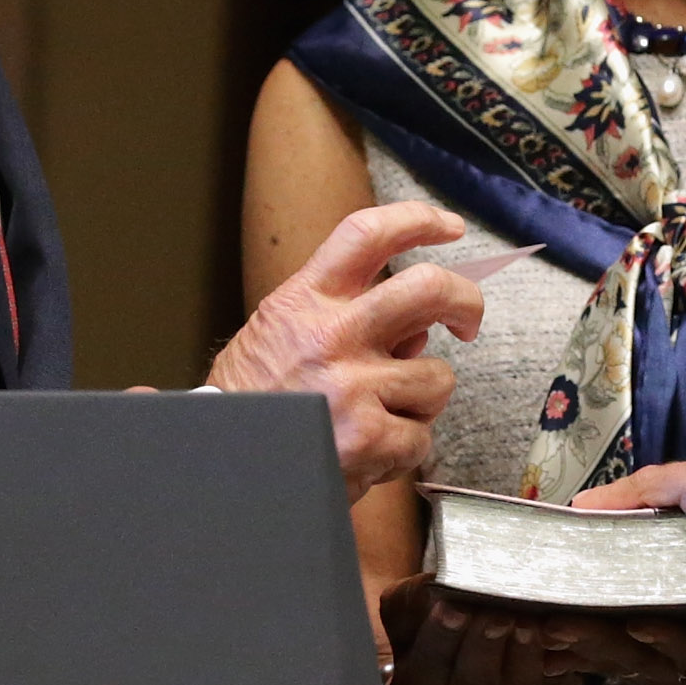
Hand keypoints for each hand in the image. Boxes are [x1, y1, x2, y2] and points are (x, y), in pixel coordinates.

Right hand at [209, 201, 479, 498]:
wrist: (217, 463)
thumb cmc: (254, 399)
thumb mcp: (282, 334)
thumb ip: (348, 317)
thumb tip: (421, 325)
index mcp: (306, 300)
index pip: (367, 234)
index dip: (417, 221)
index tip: (449, 226)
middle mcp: (332, 334)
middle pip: (430, 289)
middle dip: (466, 301)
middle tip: (467, 321)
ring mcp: (353, 386)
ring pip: (437, 377)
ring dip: (421, 401)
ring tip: (380, 416)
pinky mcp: (368, 437)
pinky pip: (421, 437)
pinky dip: (403, 451)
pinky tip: (368, 453)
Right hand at [378, 579, 581, 684]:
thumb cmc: (426, 652)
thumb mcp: (403, 631)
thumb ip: (411, 609)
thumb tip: (439, 586)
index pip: (425, 671)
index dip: (440, 640)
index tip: (452, 609)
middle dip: (486, 648)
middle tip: (496, 616)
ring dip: (525, 654)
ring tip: (528, 623)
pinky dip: (560, 659)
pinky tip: (558, 633)